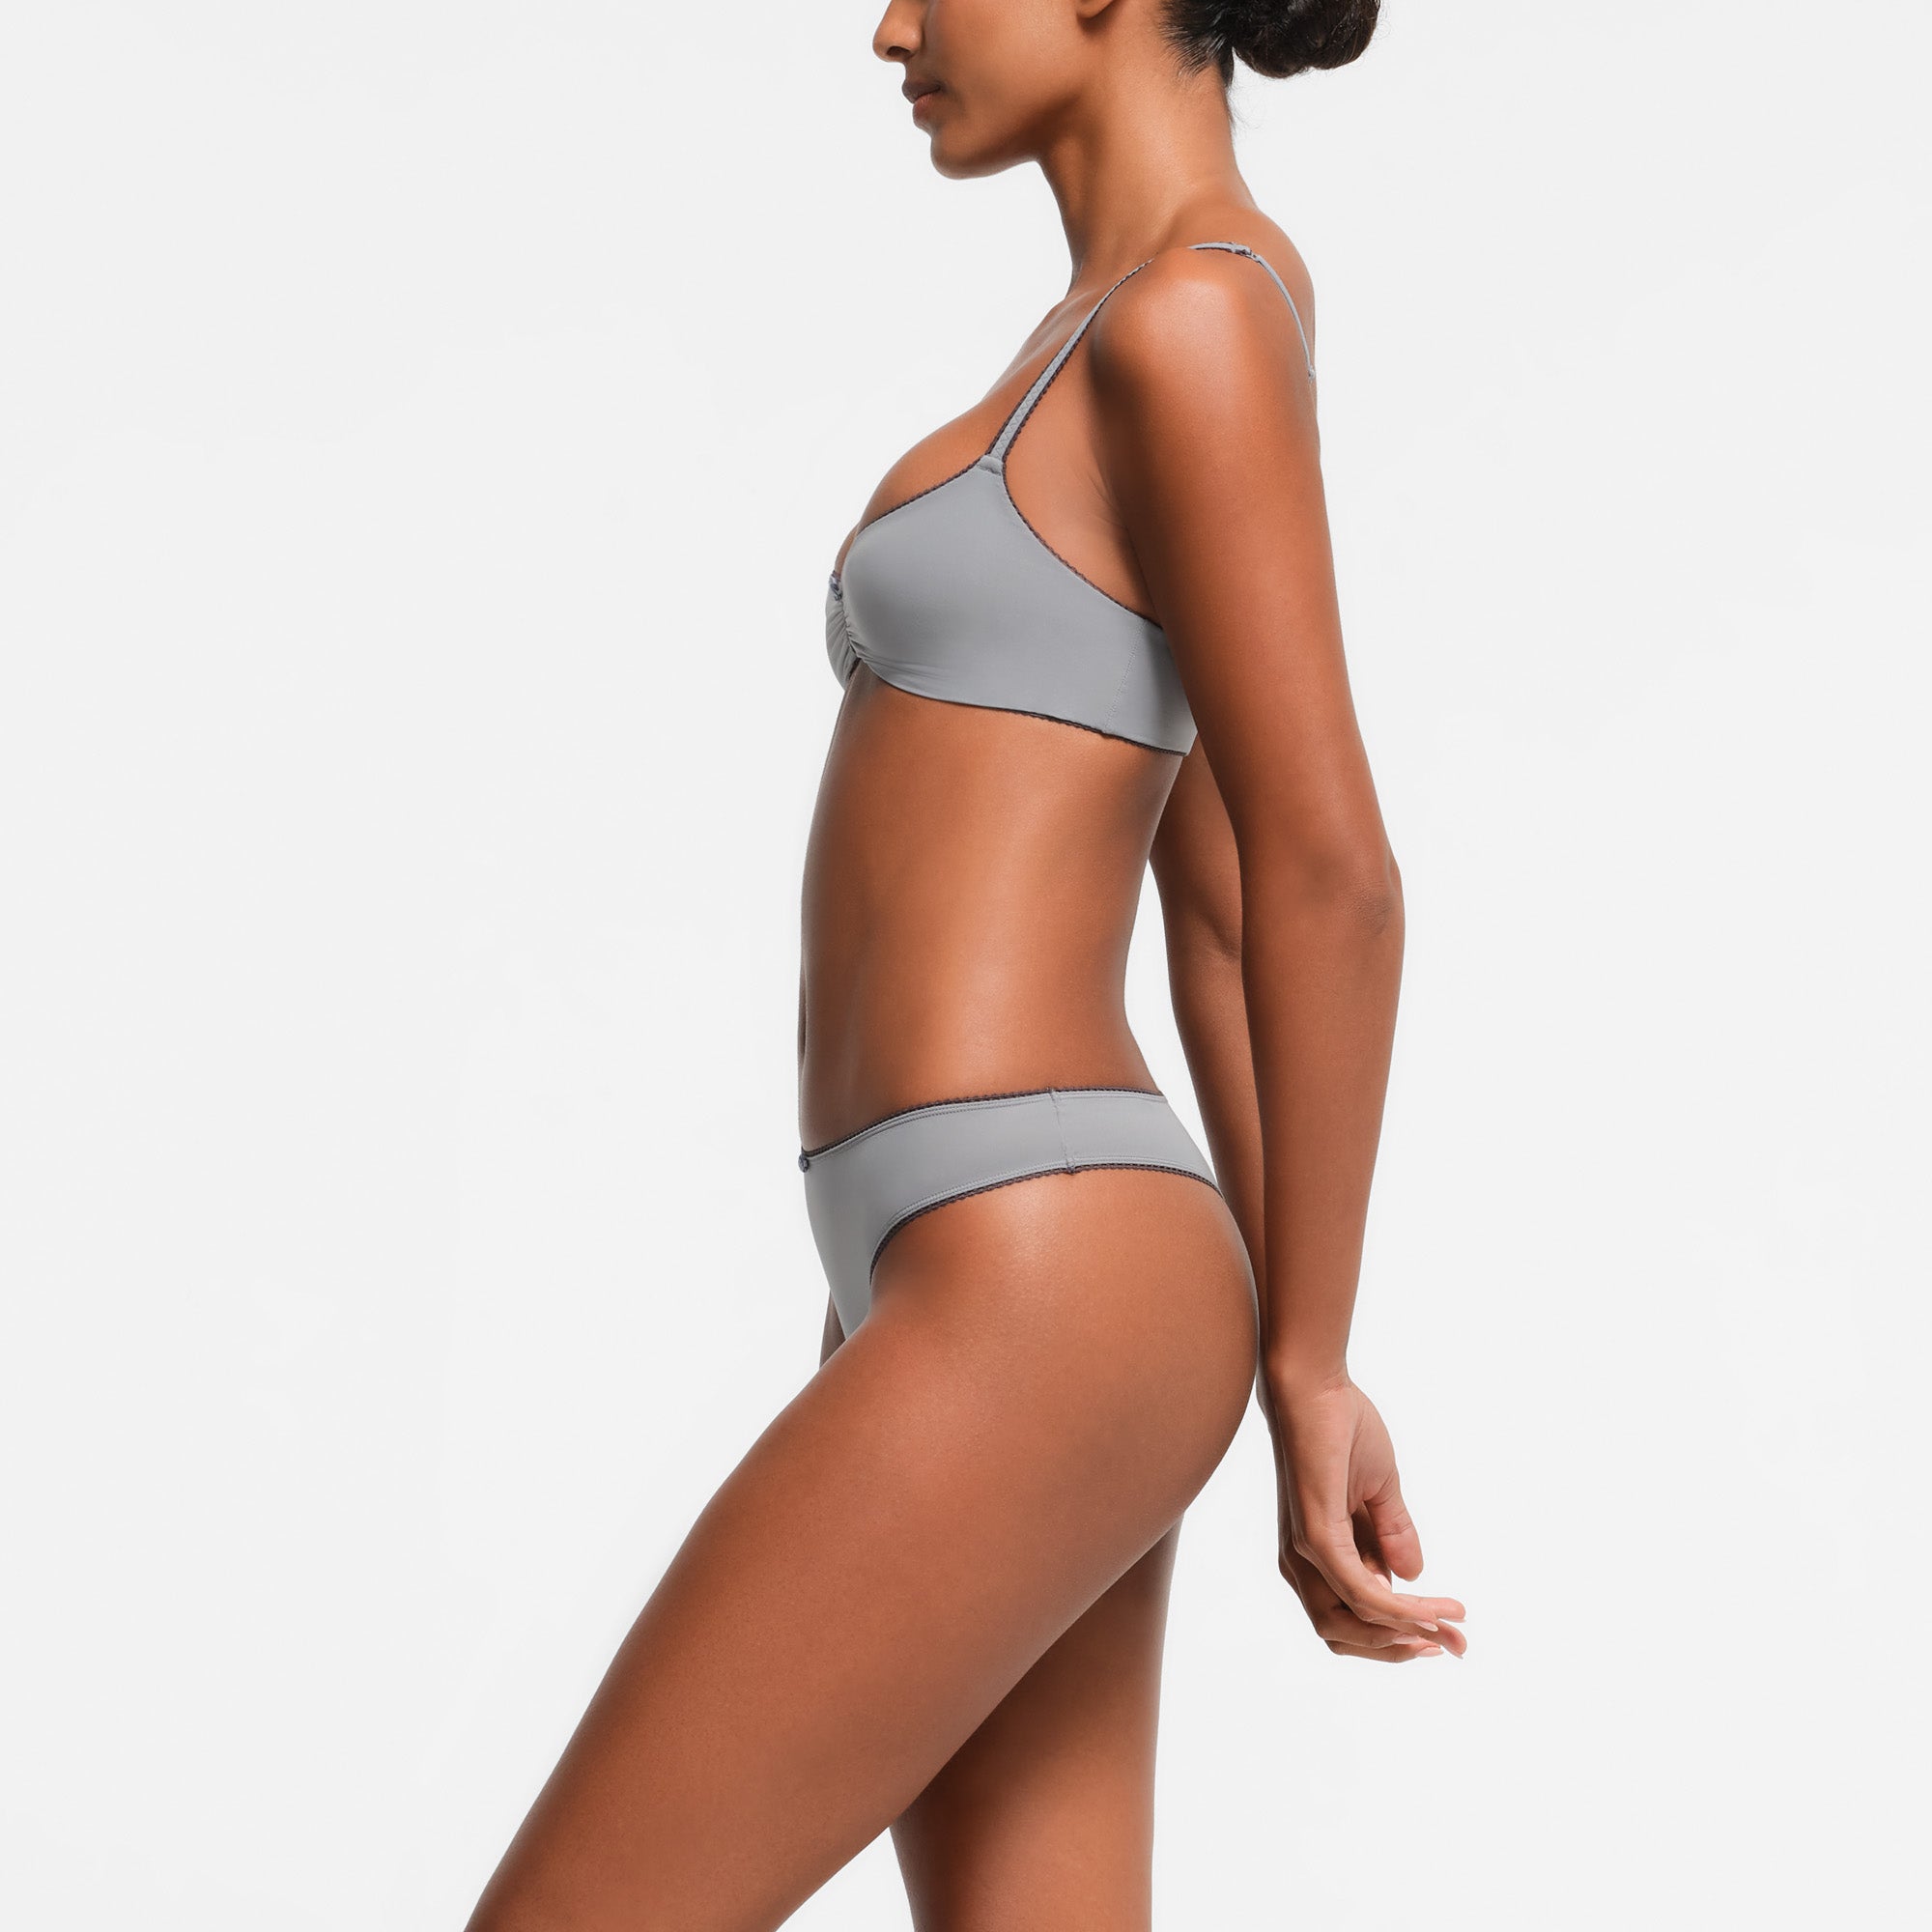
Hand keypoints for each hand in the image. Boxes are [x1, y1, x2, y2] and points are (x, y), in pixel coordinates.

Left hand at [1259, 1370, 1466, 1660]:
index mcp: (1316, 1554)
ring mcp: (1305, 1551)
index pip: (1353, 1616)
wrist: (1316, 1385)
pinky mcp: (1316, 1536)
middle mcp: (1302, 1561)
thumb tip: (1414, 1577)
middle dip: (1402, 1648)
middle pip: (1345, 1635)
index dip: (1401, 1634)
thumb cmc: (1340, 1427)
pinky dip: (1398, 1610)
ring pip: (1350, 1624)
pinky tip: (1431, 1609)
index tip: (1452, 1635)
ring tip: (1449, 1627)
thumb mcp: (1378, 1491)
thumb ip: (1393, 1534)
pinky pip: (1359, 1592)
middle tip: (1454, 1645)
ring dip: (1404, 1634)